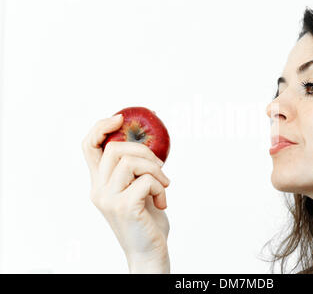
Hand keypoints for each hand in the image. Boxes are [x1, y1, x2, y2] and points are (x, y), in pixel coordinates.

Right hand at [82, 114, 170, 272]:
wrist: (149, 253)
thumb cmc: (146, 222)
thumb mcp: (137, 191)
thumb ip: (133, 172)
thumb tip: (144, 145)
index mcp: (100, 184)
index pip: (88, 148)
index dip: (100, 128)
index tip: (120, 119)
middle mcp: (99, 190)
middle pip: (114, 149)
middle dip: (144, 151)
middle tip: (160, 169)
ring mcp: (109, 199)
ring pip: (131, 161)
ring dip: (156, 170)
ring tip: (164, 186)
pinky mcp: (124, 207)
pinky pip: (146, 180)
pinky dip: (161, 187)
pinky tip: (162, 202)